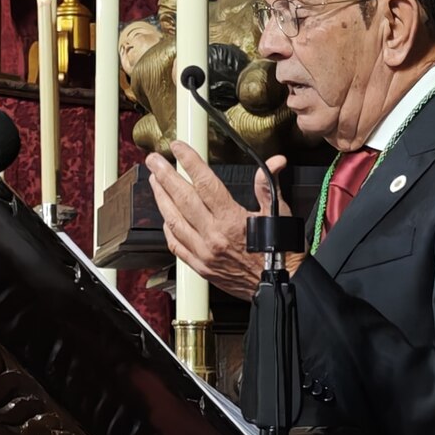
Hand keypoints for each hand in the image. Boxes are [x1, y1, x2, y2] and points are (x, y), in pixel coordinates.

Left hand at [145, 142, 293, 297]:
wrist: (279, 287)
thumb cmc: (280, 252)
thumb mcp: (279, 214)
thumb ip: (269, 186)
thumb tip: (275, 162)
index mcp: (232, 220)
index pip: (205, 183)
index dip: (190, 162)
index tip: (178, 148)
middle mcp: (213, 236)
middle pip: (182, 199)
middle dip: (165, 176)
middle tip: (154, 160)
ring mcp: (204, 253)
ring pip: (173, 221)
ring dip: (161, 198)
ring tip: (154, 181)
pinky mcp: (200, 267)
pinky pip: (176, 245)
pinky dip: (168, 228)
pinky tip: (165, 216)